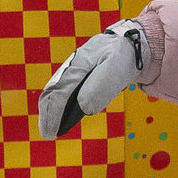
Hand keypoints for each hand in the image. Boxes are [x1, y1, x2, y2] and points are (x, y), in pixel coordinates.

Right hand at [38, 21, 147, 138]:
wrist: (129, 44)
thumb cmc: (122, 56)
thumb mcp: (115, 69)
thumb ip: (101, 86)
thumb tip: (84, 107)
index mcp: (78, 63)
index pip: (60, 91)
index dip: (53, 112)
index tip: (50, 131)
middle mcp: (71, 66)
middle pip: (53, 90)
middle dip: (48, 112)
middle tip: (48, 133)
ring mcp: (74, 70)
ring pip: (56, 90)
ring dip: (52, 109)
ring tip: (52, 128)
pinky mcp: (80, 75)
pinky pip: (65, 90)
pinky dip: (60, 104)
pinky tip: (65, 116)